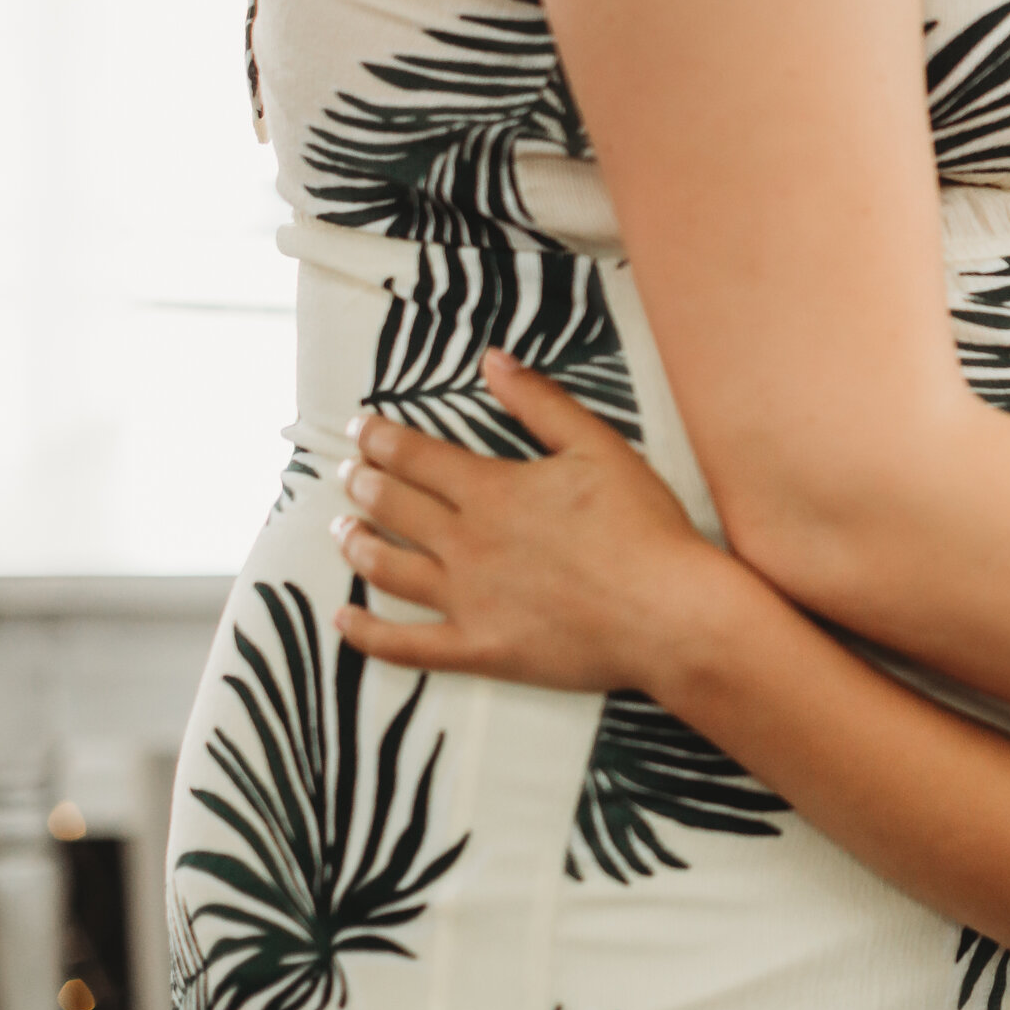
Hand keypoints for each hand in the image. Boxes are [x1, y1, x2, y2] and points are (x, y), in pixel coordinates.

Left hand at [330, 350, 740, 689]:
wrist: (666, 612)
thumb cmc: (643, 526)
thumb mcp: (600, 446)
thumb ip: (541, 403)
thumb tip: (492, 361)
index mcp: (493, 490)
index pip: (417, 457)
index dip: (382, 440)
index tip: (360, 429)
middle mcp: (466, 542)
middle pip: (394, 506)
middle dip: (363, 484)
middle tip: (345, 474)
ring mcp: (466, 599)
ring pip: (388, 567)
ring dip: (356, 544)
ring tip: (342, 530)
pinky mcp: (477, 648)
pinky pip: (404, 644)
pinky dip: (366, 633)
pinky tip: (344, 621)